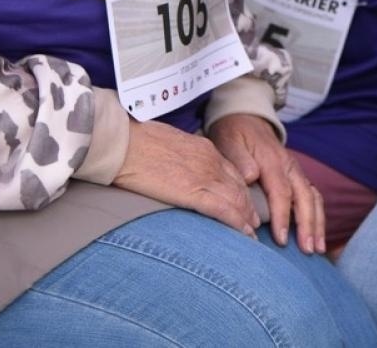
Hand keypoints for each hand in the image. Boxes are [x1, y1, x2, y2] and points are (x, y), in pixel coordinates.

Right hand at [113, 117, 257, 236]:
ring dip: (246, 219)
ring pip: (237, 200)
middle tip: (253, 222)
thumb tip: (176, 169)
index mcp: (203, 148)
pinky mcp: (193, 192)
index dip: (240, 189)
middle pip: (239, 187)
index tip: (243, 202)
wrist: (123, 143)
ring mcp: (204, 176)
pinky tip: (244, 235)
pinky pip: (224, 210)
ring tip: (251, 235)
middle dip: (248, 207)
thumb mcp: (167, 144)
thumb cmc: (135, 142)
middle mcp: (210, 161)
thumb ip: (180, 157)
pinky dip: (238, 224)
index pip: (231, 172)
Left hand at [208, 113, 324, 253]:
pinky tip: (317, 236)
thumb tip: (251, 175)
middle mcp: (290, 166)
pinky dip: (317, 217)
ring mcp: (296, 172)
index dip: (283, 216)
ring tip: (317, 249)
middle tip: (308, 250)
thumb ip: (239, 159)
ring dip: (317, 224)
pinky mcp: (297, 178)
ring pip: (314, 198)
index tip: (281, 239)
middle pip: (305, 197)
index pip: (281, 191)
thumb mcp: (229, 142)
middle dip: (308, 225)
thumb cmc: (234, 135)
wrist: (245, 120)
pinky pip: (313, 197)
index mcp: (273, 160)